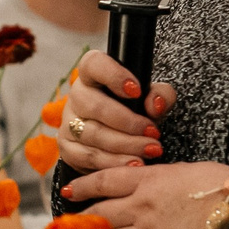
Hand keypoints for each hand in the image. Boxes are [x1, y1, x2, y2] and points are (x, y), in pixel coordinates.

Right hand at [58, 52, 176, 171]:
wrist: (119, 138)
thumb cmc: (135, 110)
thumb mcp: (152, 98)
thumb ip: (160, 95)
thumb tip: (155, 105)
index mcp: (93, 75)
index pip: (93, 64)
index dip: (113, 75)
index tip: (136, 91)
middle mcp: (77, 96)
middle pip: (94, 106)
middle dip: (127, 122)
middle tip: (153, 132)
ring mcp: (68, 123)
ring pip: (93, 135)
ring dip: (125, 145)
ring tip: (150, 150)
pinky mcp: (67, 148)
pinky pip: (88, 157)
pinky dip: (113, 163)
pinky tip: (133, 163)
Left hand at [62, 159, 228, 228]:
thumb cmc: (221, 186)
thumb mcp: (185, 171)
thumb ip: (160, 178)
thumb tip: (150, 182)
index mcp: (146, 180)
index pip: (103, 180)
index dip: (83, 186)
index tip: (69, 191)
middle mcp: (139, 207)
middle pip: (98, 214)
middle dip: (79, 222)